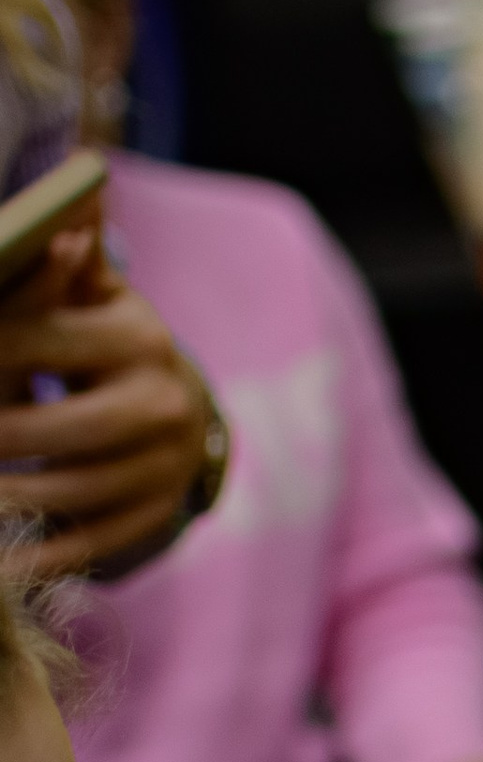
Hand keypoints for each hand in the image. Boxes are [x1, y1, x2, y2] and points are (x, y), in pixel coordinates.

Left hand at [0, 226, 212, 576]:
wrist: (185, 415)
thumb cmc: (111, 346)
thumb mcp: (97, 299)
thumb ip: (69, 264)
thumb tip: (75, 201)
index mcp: (139, 339)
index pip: (41, 346)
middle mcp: (161, 403)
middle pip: (53, 431)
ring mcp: (163, 467)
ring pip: (68, 492)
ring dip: (4, 501)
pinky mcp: (156, 515)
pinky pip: (90, 542)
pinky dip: (40, 556)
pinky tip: (0, 561)